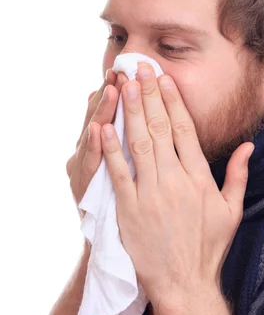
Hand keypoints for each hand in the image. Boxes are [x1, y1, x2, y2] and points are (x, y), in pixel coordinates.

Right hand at [66, 68, 128, 219]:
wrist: (108, 245)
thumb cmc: (115, 203)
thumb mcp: (107, 166)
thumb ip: (114, 138)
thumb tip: (113, 103)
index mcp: (98, 145)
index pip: (109, 111)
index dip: (115, 90)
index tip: (127, 69)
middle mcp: (88, 153)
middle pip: (100, 117)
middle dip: (109, 94)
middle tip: (119, 69)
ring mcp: (85, 170)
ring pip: (92, 137)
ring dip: (101, 113)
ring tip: (110, 89)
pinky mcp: (85, 190)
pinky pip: (92, 168)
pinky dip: (94, 149)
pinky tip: (98, 130)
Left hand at [99, 63, 253, 306]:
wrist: (185, 284)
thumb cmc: (209, 248)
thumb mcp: (232, 210)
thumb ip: (238, 174)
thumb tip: (249, 145)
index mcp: (199, 178)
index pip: (185, 130)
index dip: (173, 101)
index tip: (164, 79)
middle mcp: (175, 181)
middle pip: (160, 129)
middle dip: (148, 95)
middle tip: (139, 68)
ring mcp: (150, 194)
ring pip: (139, 144)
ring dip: (129, 112)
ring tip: (122, 84)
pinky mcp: (129, 209)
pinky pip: (119, 173)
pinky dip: (110, 149)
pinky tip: (104, 126)